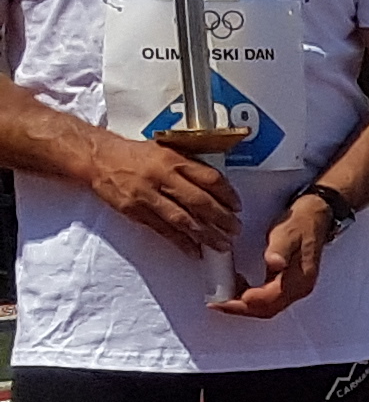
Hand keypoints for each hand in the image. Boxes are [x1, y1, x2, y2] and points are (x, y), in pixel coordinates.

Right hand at [87, 136, 236, 251]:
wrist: (98, 159)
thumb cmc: (135, 154)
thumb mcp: (165, 150)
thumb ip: (189, 165)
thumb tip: (218, 186)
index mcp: (173, 159)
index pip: (209, 178)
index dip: (227, 194)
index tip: (238, 206)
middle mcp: (161, 177)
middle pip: (198, 201)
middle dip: (221, 219)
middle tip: (236, 230)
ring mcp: (146, 195)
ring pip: (182, 219)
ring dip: (205, 234)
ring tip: (222, 245)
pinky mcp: (134, 211)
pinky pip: (162, 229)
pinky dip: (180, 242)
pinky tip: (194, 250)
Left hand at [214, 194, 331, 319]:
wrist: (314, 217)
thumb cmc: (299, 224)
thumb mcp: (286, 233)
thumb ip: (279, 250)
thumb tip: (275, 264)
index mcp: (299, 280)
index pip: (268, 301)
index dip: (242, 303)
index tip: (222, 301)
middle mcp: (299, 288)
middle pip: (267, 309)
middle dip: (240, 309)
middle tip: (217, 303)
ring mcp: (295, 288)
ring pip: (267, 307)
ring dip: (244, 304)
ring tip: (224, 294)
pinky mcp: (289, 285)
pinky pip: (268, 299)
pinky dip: (250, 297)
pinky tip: (239, 286)